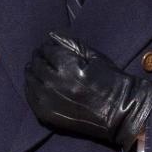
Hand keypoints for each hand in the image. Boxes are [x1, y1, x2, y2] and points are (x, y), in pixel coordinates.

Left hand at [24, 31, 151, 151]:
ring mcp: (49, 101)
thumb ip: (71, 44)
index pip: (47, 50)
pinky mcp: (48, 115)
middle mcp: (55, 83)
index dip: (48, 47)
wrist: (121, 113)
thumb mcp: (94, 57)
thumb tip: (51, 36)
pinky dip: (31, 88)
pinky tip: (37, 85)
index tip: (50, 48)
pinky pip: (30, 97)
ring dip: (33, 72)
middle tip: (43, 58)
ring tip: (40, 71)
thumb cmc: (111, 82)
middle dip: (39, 58)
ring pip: (30, 79)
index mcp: (68, 67)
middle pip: (36, 64)